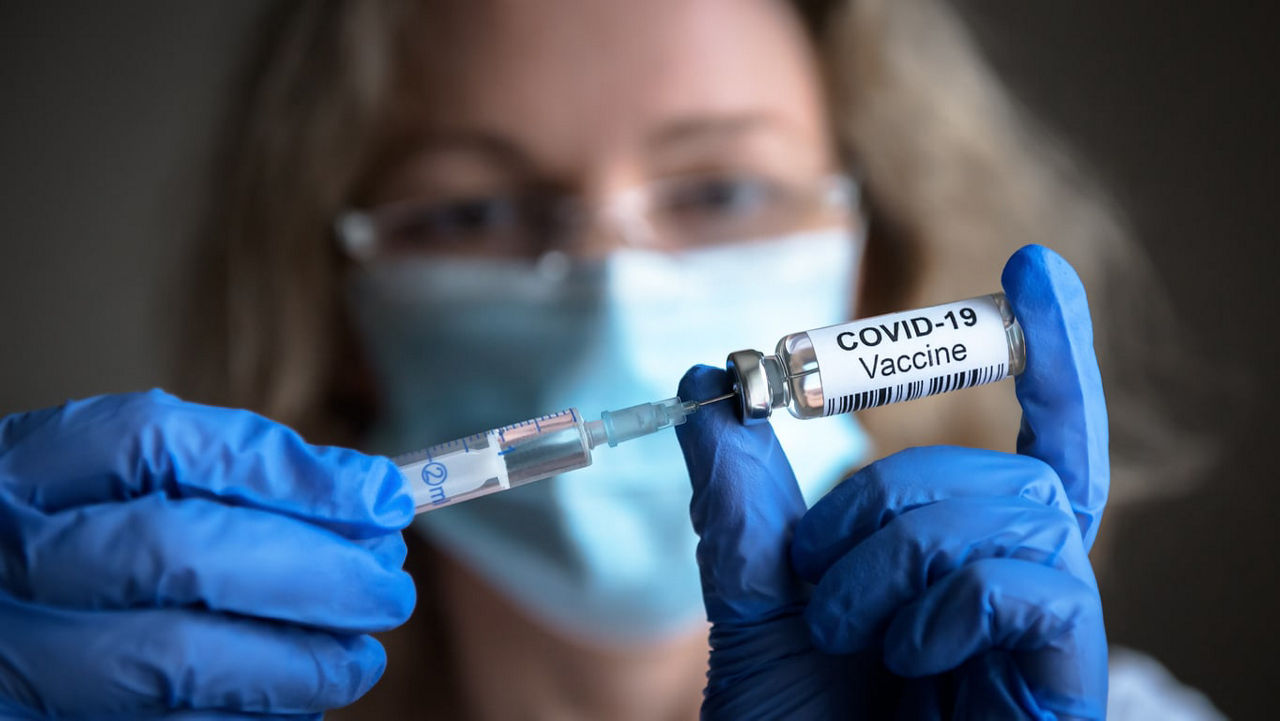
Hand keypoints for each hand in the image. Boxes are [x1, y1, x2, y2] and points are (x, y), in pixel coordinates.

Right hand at [0, 391, 415, 719]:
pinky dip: (255, 716)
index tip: (382, 499)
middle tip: (388, 589)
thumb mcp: (127, 487)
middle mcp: (4, 558)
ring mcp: (10, 658)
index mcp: (25, 471)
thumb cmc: (83, 545)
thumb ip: (234, 479)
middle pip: (177, 551)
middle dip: (310, 572)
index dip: (285, 472)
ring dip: (297, 663)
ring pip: (174, 661)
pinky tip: (296, 701)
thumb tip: (373, 496)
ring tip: (360, 658)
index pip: (157, 443)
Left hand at [676, 245, 1108, 718]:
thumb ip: (738, 497)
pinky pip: (1031, 579)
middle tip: (818, 573)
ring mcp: (1043, 633)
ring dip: (897, 554)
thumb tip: (706, 383)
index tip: (1034, 272)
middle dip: (887, 498)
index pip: (1030, 442)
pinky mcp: (1063, 675)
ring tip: (848, 630)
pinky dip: (946, 599)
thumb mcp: (750, 601)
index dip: (1046, 358)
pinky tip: (908, 657)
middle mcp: (1015, 584)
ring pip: (1009, 507)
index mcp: (958, 562)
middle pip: (1001, 467)